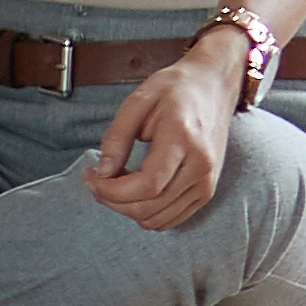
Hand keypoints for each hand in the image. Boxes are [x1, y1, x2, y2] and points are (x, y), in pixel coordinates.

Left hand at [81, 51, 239, 229]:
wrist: (214, 86)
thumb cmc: (177, 88)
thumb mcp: (139, 100)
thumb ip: (117, 137)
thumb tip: (103, 173)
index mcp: (184, 139)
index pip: (146, 185)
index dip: (111, 190)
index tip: (91, 176)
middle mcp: (201, 166)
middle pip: (148, 207)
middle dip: (112, 200)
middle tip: (97, 179)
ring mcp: (207, 182)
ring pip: (156, 219)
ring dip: (127, 208)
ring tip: (117, 182)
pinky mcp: (207, 191)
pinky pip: (169, 219)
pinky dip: (146, 212)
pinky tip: (136, 190)